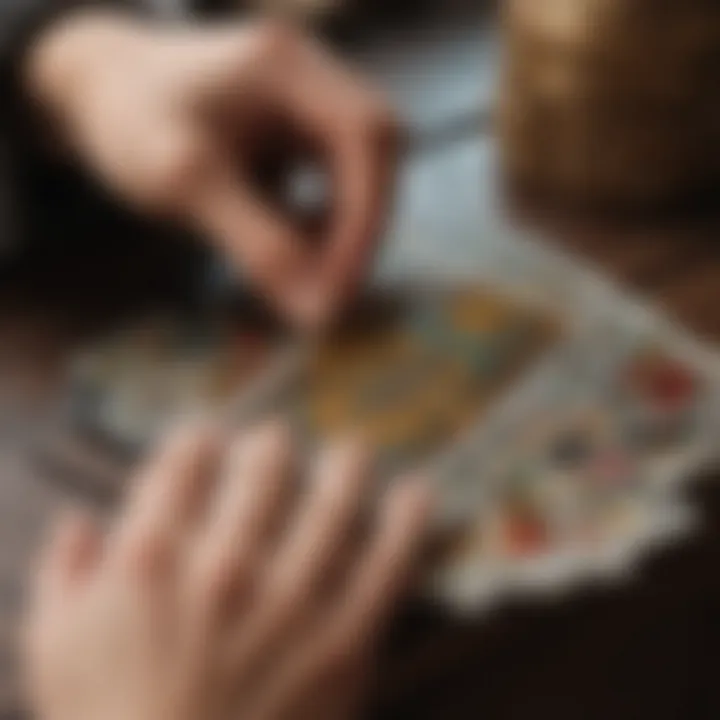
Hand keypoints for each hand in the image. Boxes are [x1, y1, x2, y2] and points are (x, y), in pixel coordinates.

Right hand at [23, 424, 430, 719]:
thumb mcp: (53, 645)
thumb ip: (64, 571)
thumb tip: (80, 518)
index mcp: (151, 557)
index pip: (185, 460)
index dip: (199, 439)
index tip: (208, 437)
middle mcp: (225, 566)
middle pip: (263, 468)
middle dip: (271, 445)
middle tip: (278, 439)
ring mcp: (290, 603)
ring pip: (333, 503)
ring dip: (347, 466)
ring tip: (353, 449)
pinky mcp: (343, 644)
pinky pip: (386, 566)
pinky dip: (408, 524)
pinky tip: (419, 493)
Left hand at [25, 14, 401, 327]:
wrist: (97, 94)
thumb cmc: (130, 124)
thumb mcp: (186, 182)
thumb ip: (255, 242)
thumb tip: (319, 312)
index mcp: (286, 64)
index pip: (366, 135)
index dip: (368, 215)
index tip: (342, 284)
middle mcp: (311, 76)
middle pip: (376, 154)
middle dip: (360, 231)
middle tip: (335, 297)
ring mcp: (309, 102)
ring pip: (361, 175)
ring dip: (345, 235)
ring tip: (312, 283)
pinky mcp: (299, 132)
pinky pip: (336, 185)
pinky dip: (326, 227)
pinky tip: (297, 252)